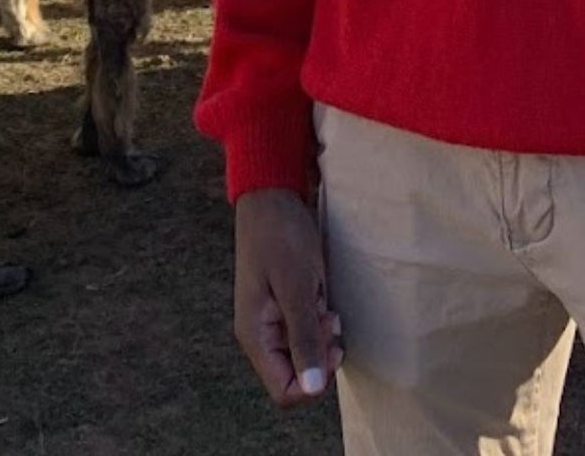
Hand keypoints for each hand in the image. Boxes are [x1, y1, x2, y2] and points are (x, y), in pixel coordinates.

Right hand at [233, 187, 343, 405]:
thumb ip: (304, 339)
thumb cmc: (280, 237)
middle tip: (329, 319)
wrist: (271, 195)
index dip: (312, 381)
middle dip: (320, 354)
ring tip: (326, 304)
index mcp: (255, 335)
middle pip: (296, 373)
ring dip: (321, 335)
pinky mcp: (282, 304)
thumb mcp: (297, 287)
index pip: (284, 390)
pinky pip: (304, 329)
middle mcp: (260, 334)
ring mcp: (270, 319)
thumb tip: (314, 389)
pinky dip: (318, 318)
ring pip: (303, 351)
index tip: (328, 345)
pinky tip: (321, 295)